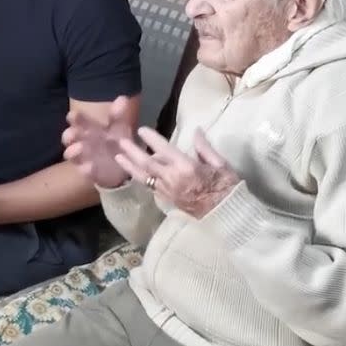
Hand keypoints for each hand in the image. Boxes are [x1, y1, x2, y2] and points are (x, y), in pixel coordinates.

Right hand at [62, 96, 133, 188]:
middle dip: (69, 135)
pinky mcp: (89, 172)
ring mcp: (83, 158)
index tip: (72, 115)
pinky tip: (90, 166)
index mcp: (88, 129)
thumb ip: (118, 115)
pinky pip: (83, 171)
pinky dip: (85, 169)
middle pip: (68, 137)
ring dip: (73, 151)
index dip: (74, 118)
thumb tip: (122, 98)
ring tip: (80, 148)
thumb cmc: (117, 141)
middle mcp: (82, 142)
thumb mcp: (119, 127)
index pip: (77, 121)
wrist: (123, 164)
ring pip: (71, 154)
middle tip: (73, 133)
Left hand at [115, 127, 239, 218]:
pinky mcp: (167, 199)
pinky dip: (139, 178)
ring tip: (118, 157)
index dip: (152, 139)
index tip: (141, 130)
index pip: (164, 150)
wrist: (226, 214)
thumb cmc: (226, 187)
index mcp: (186, 167)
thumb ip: (205, 148)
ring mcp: (168, 190)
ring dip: (130, 166)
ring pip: (144, 177)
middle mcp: (173, 179)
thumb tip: (196, 131)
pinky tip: (132, 172)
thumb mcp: (221, 164)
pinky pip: (149, 187)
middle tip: (121, 141)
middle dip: (133, 152)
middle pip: (147, 164)